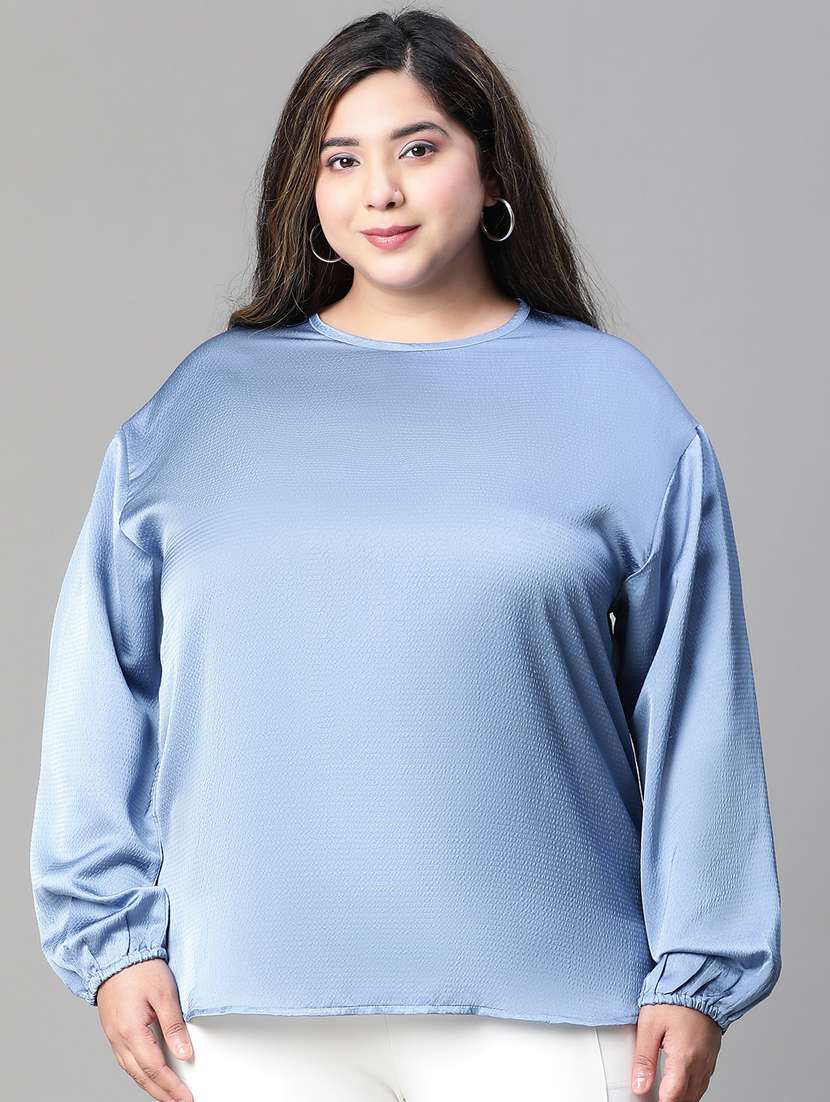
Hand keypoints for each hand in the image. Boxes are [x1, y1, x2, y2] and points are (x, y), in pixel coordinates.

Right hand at [96, 957, 194, 1101]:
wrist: (115, 954)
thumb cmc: (140, 968)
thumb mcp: (164, 994)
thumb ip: (174, 1026)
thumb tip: (184, 1054)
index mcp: (131, 1031)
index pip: (155, 1069)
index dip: (172, 1087)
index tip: (186, 1098)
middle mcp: (118, 1039)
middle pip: (142, 1076)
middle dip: (162, 1093)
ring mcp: (113, 1036)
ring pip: (132, 1071)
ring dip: (150, 1085)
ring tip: (168, 1094)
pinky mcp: (113, 1030)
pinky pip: (126, 1060)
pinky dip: (140, 1072)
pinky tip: (149, 1074)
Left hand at [632, 1004, 720, 1100]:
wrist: (699, 983)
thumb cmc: (674, 999)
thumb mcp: (650, 1026)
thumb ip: (644, 1059)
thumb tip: (639, 1086)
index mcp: (684, 1059)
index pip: (672, 1097)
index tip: (646, 1099)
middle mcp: (700, 1064)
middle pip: (686, 1099)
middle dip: (670, 1101)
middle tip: (653, 1095)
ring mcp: (709, 1061)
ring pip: (696, 1093)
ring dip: (681, 1097)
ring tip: (664, 1092)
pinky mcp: (711, 1056)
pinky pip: (703, 1081)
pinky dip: (691, 1088)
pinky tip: (679, 1083)